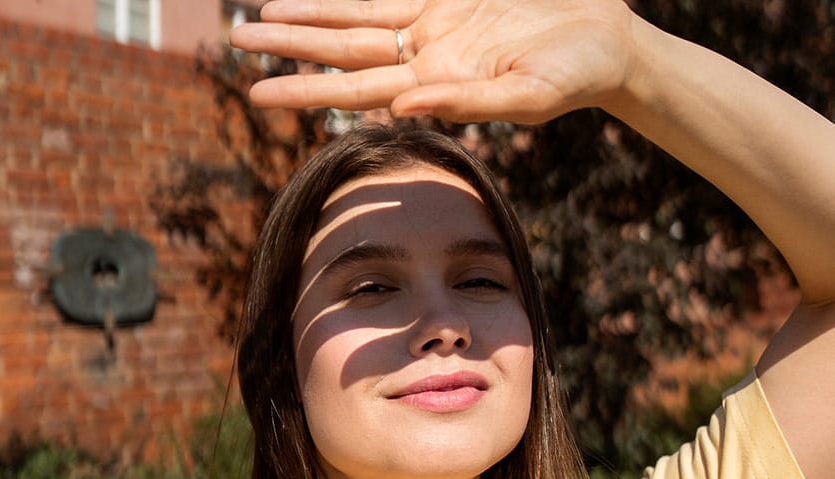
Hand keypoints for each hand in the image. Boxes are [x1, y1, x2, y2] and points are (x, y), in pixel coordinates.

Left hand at [230, 0, 637, 122]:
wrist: (605, 41)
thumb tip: (401, 106)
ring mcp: (432, 30)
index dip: (305, 90)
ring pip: (354, 22)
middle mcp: (423, 61)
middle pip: (341, 53)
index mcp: (435, 88)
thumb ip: (467, 105)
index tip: (256, 92)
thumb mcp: (527, 97)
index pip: (355, 91)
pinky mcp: (446, 2)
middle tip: (233, 43)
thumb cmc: (575, 75)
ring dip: (307, 20)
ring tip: (256, 18)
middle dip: (289, 48)